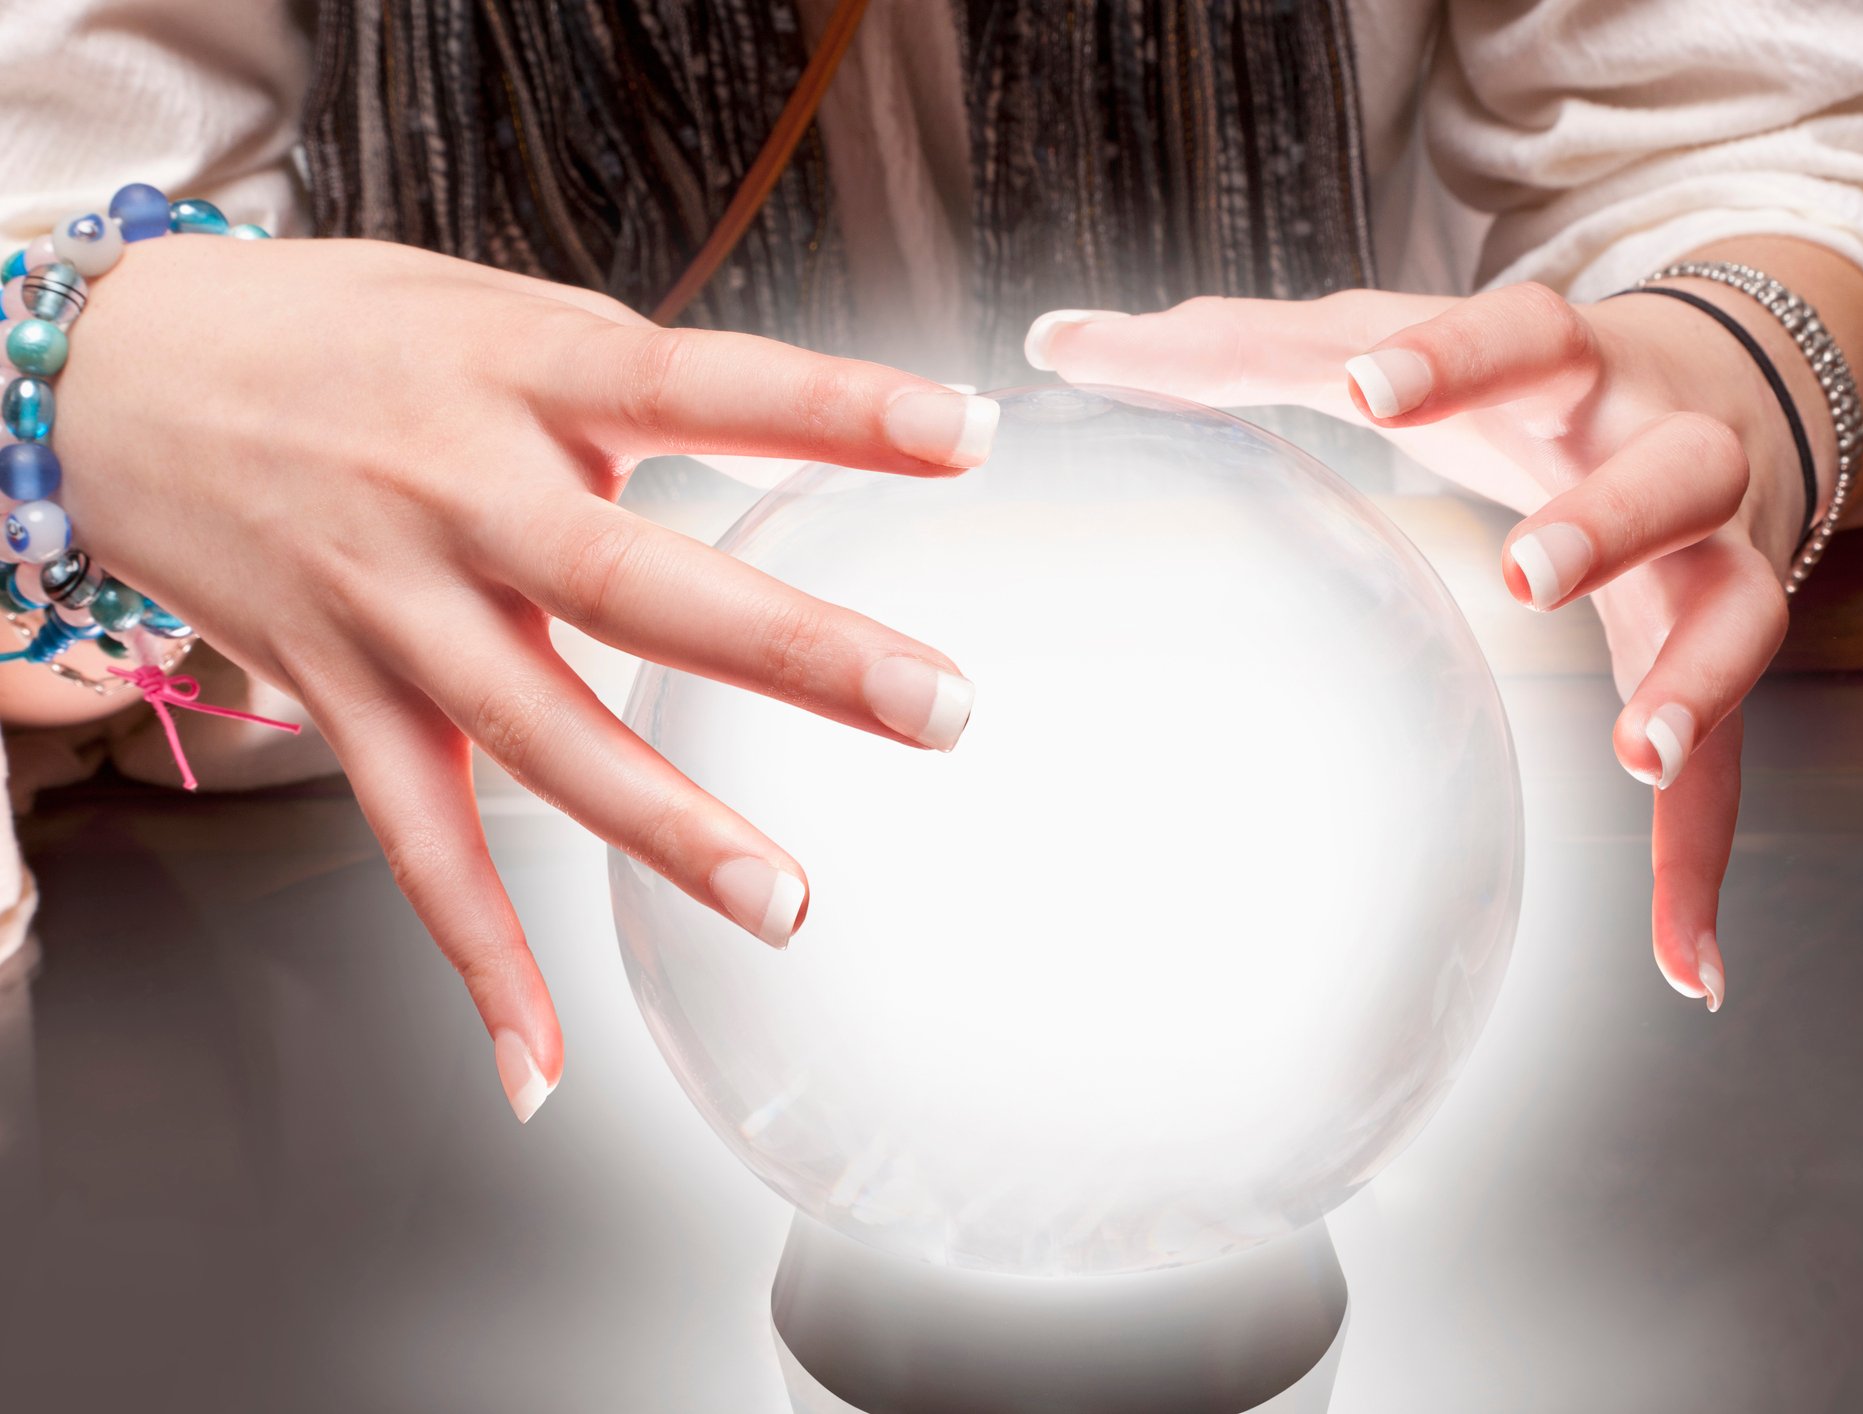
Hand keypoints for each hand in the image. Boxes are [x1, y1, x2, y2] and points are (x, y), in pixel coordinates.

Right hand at [54, 235, 996, 1117]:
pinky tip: (538, 1058)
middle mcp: (455, 492)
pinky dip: (478, 956)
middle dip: (795, 652)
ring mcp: (391, 606)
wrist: (110, 376)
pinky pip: (415, 843)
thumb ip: (626, 382)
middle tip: (938, 707)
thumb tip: (786, 446)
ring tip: (787, 902)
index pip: (697, 381)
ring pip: (539, 735)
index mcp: (518, 369)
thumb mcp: (492, 313)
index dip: (836, 406)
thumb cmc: (339, 337)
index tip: (964, 434)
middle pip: (636, 583)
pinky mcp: (336, 696)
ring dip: (666, 832)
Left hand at [1028, 277, 1834, 1011]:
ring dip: (1697, 678)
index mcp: (1568, 368)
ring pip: (1734, 606)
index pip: (1522, 332)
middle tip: (1528, 575)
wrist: (1751, 377)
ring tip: (1644, 755)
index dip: (1456, 358)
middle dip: (1609, 515)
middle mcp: (1668, 445)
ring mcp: (1719, 552)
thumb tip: (1050, 340)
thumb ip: (1236, 348)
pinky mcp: (1723, 645)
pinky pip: (1732, 765)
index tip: (1369, 391)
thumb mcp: (1405, 345)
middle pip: (1672, 465)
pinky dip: (1704, 860)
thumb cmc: (1526, 373)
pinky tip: (1690, 965)